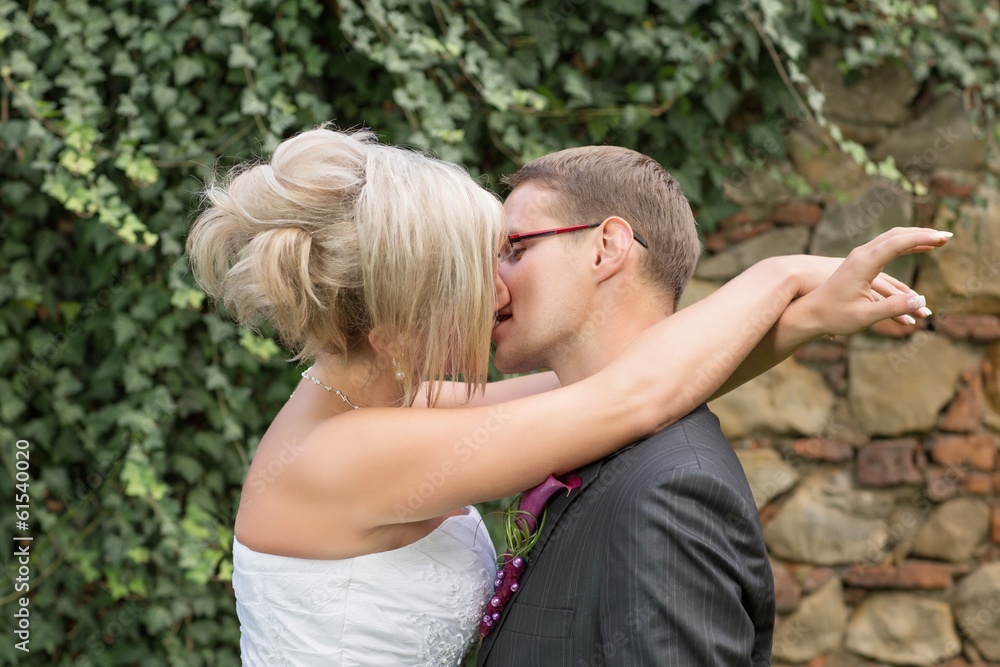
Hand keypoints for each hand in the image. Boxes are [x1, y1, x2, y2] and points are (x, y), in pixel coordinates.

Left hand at [791, 227, 951, 336]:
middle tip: (947, 237)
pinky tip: (919, 248)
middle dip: (922, 234)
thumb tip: (921, 301)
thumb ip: (892, 309)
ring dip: (915, 239)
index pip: (897, 243)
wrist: (809, 313)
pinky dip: (905, 246)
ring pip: (891, 240)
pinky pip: (887, 249)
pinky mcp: (859, 264)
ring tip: (939, 240)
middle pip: (896, 236)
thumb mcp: (864, 316)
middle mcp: (861, 256)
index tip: (944, 238)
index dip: (922, 238)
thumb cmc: (834, 316)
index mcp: (863, 264)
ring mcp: (859, 258)